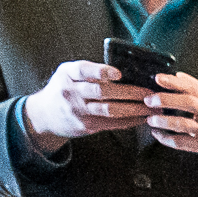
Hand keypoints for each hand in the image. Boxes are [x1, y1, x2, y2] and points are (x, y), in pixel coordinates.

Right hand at [21, 60, 151, 150]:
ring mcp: (78, 110)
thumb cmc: (64, 88)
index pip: (83, 70)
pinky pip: (111, 123)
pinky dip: (129, 120)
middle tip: (149, 92)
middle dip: (129, 93)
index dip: (101, 71)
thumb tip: (127, 70)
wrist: (44, 114)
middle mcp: (71, 91)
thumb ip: (90, 72)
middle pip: (103, 92)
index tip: (119, 73)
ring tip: (152, 107)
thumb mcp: (69, 74)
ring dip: (135, 109)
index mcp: (68, 73)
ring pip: (110, 110)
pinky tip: (142, 117)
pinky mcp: (85, 126)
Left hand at [147, 72, 197, 173]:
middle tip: (150, 100)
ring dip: (163, 121)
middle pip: (187, 102)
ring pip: (182, 124)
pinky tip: (159, 135)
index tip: (158, 78)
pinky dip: (167, 139)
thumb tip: (179, 76)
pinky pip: (182, 142)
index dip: (174, 82)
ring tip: (151, 119)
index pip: (192, 87)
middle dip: (165, 100)